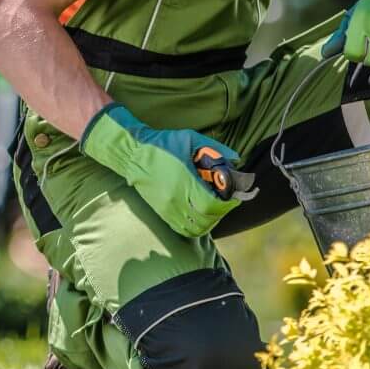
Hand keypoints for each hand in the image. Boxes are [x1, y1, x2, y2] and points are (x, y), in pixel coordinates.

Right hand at [80, 102, 244, 237]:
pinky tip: (200, 216)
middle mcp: (176, 199)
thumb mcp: (191, 139)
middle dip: (221, 212)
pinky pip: (182, 229)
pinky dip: (195, 227)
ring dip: (209, 222)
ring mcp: (167, 208)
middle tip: (226, 202)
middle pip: (206, 219)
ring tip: (214, 210)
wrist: (133, 153)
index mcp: (184, 182)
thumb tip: (236, 159)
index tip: (234, 198)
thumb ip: (216, 149)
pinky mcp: (161, 212)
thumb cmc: (163, 144)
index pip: (212, 205)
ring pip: (195, 228)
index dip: (227, 204)